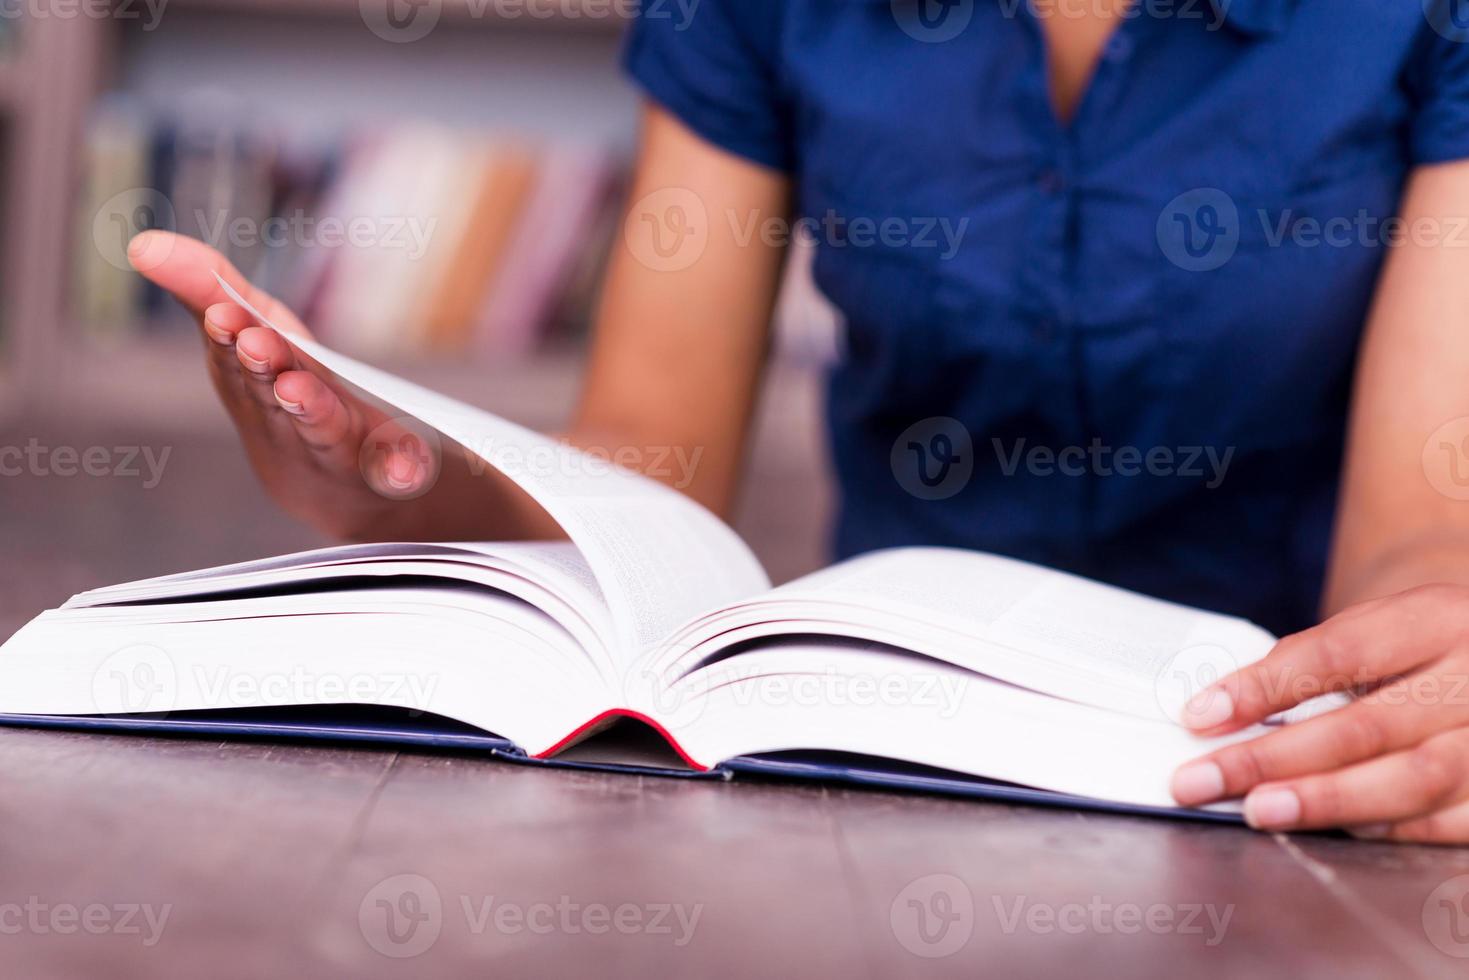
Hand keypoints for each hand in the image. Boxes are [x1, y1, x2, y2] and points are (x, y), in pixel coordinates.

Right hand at [128, 231, 441, 537]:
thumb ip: (206, 285)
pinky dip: (397, 469)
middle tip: (257, 345)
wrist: (329, 484)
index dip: (228, 335)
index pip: (235, 354)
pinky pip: (391, 469)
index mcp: (255, 379)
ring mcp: (333, 446)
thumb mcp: (250, 331)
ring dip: (311, 410)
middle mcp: (287, 417)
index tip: (220, 315)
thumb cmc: (284, 390)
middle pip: (271, 391)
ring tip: (301, 392)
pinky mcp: (380, 468)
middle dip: (264, 368)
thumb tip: (141, 243)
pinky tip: (407, 470)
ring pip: (321, 428)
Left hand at [1169, 584, 1468, 842]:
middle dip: (1273, 759)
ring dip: (1324, 800)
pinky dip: (1384, 828)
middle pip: (1366, 727)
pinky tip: (1332, 828)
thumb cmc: (1426, 651)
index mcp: (1438, 619)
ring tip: (1257, 810)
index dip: (1262, 687)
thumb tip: (1220, 714)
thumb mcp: (1384, 630)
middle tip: (1201, 781)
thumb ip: (1313, 664)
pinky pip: (1446, 822)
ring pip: (1411, 780)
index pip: (1337, 654)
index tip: (1198, 716)